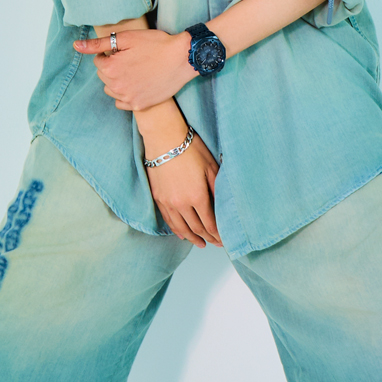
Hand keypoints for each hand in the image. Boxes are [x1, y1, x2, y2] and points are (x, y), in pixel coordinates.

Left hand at [74, 29, 196, 111]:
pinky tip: (136, 84)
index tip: (125, 50)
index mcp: (110, 68)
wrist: (182, 58)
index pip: (99, 61)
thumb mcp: (126, 38)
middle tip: (131, 59)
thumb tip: (76, 46)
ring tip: (134, 71)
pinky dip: (125, 94)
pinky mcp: (140, 105)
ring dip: (117, 81)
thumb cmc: (156, 44)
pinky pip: (121, 102)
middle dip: (113, 67)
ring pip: (112, 89)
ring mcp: (128, 98)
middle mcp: (116, 87)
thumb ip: (99, 44)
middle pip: (104, 76)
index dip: (111, 53)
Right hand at [145, 132, 220, 246]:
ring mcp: (167, 202)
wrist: (164, 138)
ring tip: (201, 243)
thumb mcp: (211, 167)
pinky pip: (168, 220)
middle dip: (208, 238)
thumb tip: (223, 207)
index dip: (217, 234)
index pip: (209, 223)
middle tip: (216, 244)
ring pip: (181, 227)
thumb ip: (217, 189)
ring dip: (192, 237)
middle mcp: (181, 203)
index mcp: (197, 196)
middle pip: (196, 228)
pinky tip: (182, 234)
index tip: (224, 240)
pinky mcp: (158, 197)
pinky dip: (176, 230)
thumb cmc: (190, 148)